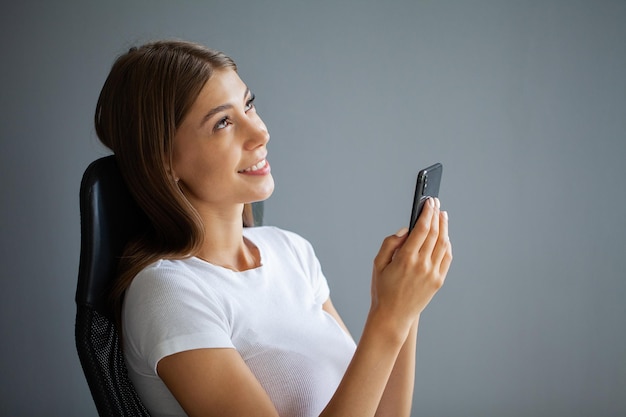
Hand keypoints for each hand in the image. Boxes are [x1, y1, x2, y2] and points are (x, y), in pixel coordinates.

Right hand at [370, 198, 452, 336]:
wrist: (393, 316)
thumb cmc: (382, 289)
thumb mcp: (378, 264)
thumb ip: (390, 243)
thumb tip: (406, 230)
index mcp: (405, 258)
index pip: (422, 228)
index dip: (426, 212)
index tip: (428, 201)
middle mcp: (422, 264)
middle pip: (434, 232)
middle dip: (436, 215)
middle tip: (435, 203)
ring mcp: (432, 273)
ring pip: (443, 243)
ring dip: (444, 227)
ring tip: (442, 215)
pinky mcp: (438, 281)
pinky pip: (446, 257)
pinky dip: (447, 243)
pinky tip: (443, 236)